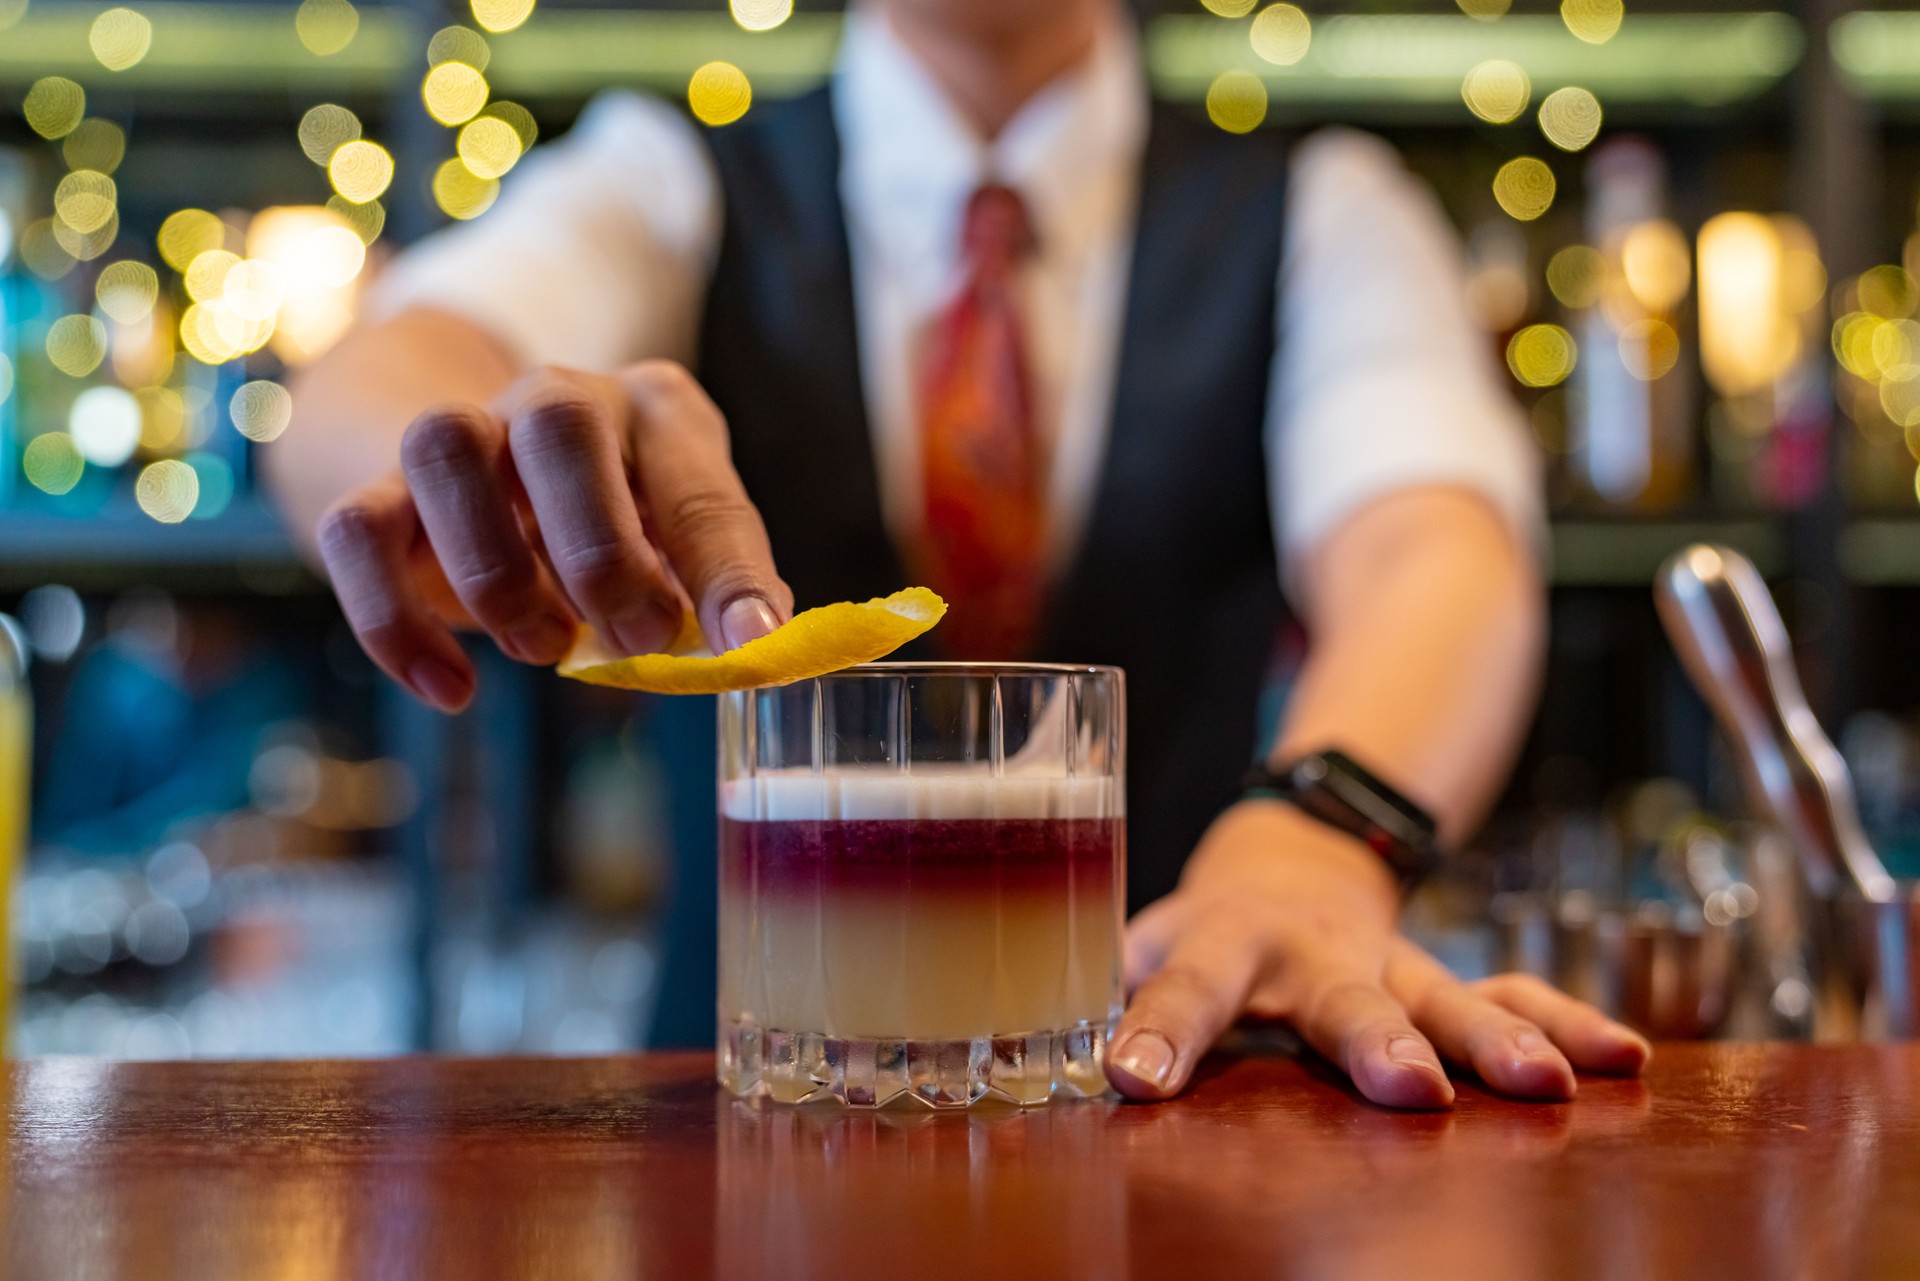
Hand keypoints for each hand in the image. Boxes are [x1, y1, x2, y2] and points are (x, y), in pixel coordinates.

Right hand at [316, 361, 791, 710]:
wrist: (483, 475)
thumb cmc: (611, 521)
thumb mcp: (675, 543)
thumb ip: (708, 586)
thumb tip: (752, 648)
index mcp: (655, 411)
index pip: (698, 484)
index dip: (728, 569)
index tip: (750, 641)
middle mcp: (554, 398)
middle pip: (559, 423)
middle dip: (600, 551)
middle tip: (633, 639)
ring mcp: (460, 432)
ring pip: (445, 448)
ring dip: (498, 570)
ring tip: (545, 646)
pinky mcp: (375, 488)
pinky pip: (358, 533)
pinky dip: (398, 624)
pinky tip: (453, 688)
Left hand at [1106, 799, 1650, 1106]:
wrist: (1287, 860)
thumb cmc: (1196, 930)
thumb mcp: (1136, 945)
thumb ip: (1103, 993)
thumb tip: (1033, 1056)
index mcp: (1218, 942)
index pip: (1182, 987)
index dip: (1161, 1033)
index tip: (1135, 1082)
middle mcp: (1310, 951)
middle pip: (1342, 997)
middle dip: (1375, 1040)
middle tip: (1408, 1088)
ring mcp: (1385, 961)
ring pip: (1444, 992)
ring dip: (1494, 1037)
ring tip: (1544, 1084)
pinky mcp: (1439, 973)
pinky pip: (1509, 989)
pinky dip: (1563, 1020)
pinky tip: (1620, 1057)